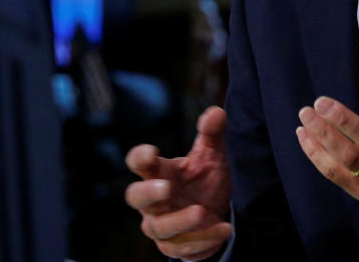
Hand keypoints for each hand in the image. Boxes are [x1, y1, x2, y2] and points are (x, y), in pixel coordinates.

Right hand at [125, 106, 232, 260]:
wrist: (216, 212)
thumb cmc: (204, 179)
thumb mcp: (211, 155)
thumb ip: (212, 134)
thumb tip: (216, 112)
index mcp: (159, 172)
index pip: (138, 163)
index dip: (141, 157)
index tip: (152, 151)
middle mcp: (153, 200)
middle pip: (136, 197)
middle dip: (148, 193)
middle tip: (166, 188)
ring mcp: (161, 224)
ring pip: (159, 227)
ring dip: (181, 221)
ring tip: (204, 211)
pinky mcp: (173, 246)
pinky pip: (182, 247)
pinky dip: (203, 239)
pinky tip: (223, 229)